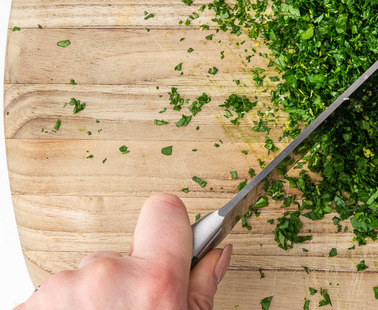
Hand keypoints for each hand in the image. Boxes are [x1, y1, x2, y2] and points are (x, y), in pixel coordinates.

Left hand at [16, 193, 231, 309]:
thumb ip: (202, 289)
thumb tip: (217, 255)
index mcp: (153, 282)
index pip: (164, 210)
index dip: (170, 228)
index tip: (169, 245)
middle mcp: (104, 277)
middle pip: (121, 255)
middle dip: (126, 282)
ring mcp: (60, 292)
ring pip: (84, 279)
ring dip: (91, 302)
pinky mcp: (28, 308)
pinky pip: (53, 298)